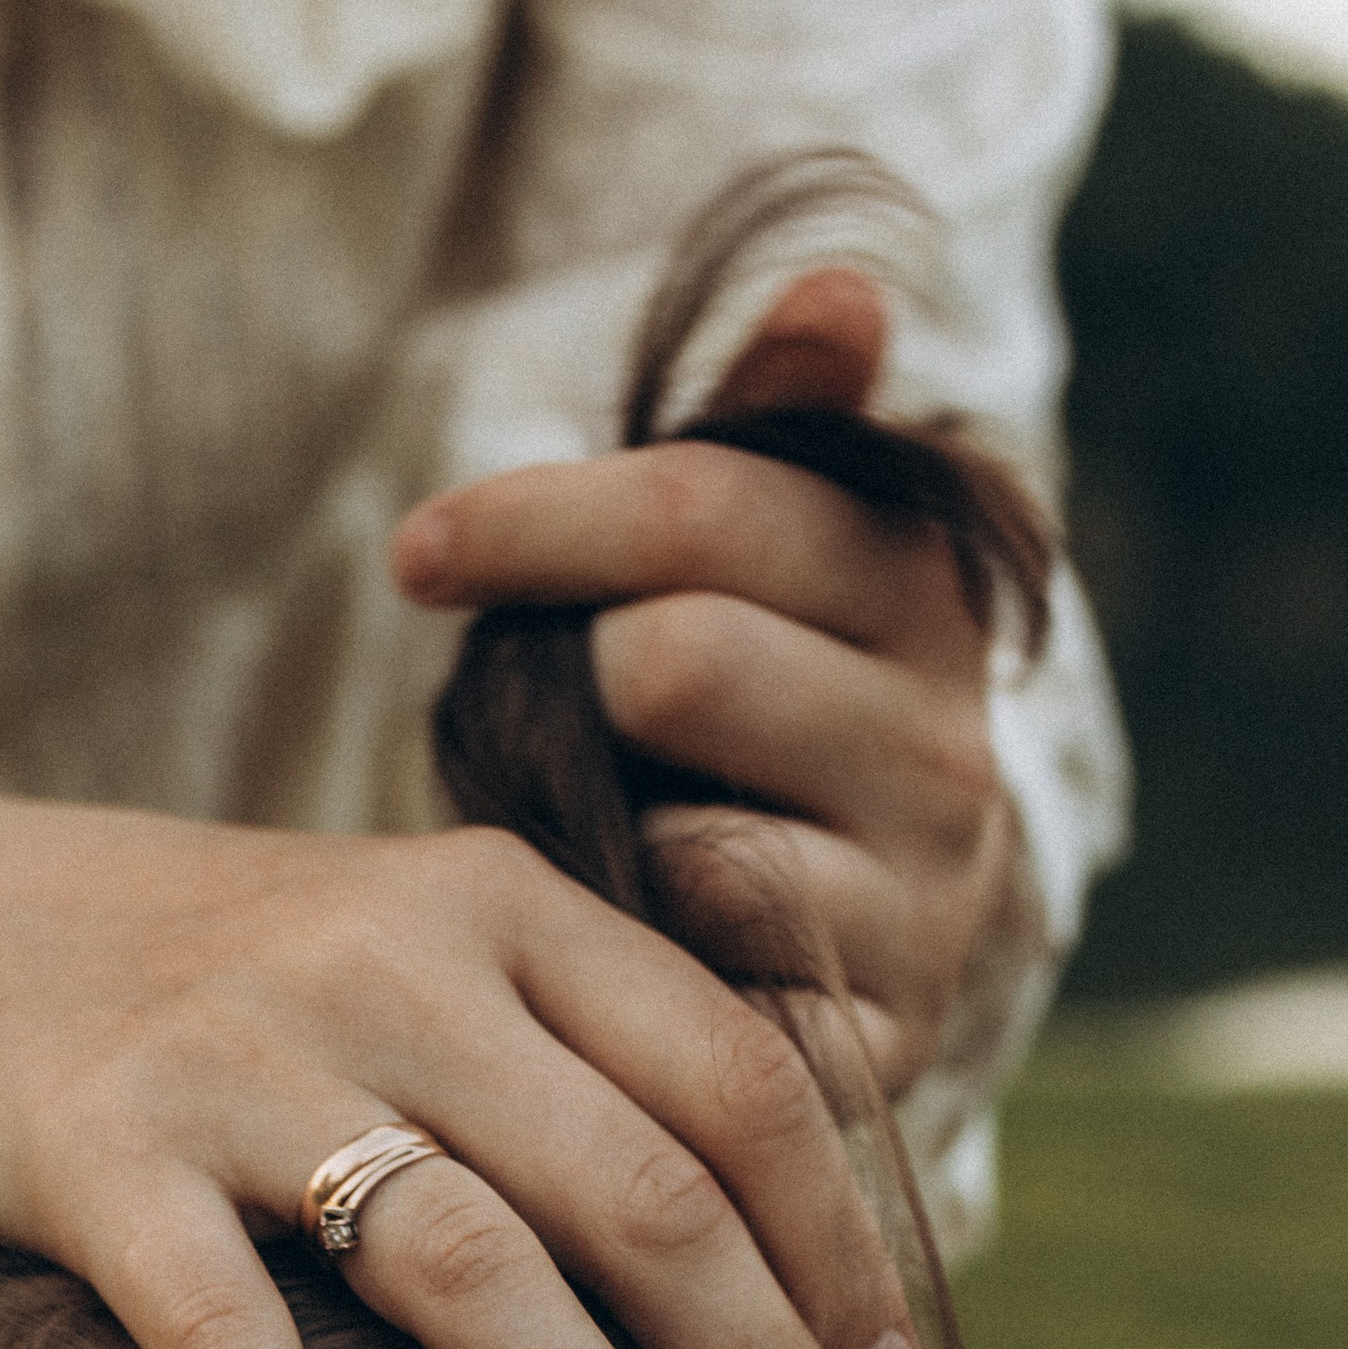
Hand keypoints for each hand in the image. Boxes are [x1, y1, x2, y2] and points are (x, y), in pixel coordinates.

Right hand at [0, 756, 924, 1348]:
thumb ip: (604, 1036)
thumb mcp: (432, 947)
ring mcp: (242, 1056)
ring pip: (468, 1263)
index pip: (739, 1088)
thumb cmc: (230, 986)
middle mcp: (399, 961)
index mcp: (510, 907)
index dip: (840, 1264)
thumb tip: (832, 1162)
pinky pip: (214, 1323)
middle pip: (641, 1193)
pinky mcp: (95, 1154)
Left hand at [392, 271, 1015, 1101]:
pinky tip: (596, 957)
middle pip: (680, 660)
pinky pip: (690, 999)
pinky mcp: (871, 1042)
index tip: (417, 552)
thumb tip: (842, 290)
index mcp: (918, 585)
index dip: (538, 519)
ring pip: (690, 842)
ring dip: (592, 843)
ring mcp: (921, 904)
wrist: (796, 970)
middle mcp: (948, 742)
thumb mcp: (725, 567)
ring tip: (580, 838)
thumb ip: (765, 424)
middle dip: (568, 685)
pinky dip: (620, 970)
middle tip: (519, 713)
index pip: (707, 506)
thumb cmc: (717, 732)